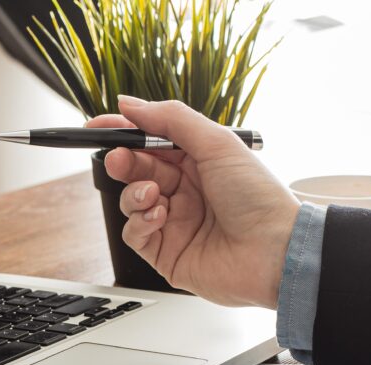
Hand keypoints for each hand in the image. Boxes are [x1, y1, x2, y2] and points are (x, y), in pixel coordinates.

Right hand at [86, 96, 299, 307]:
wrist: (274, 251)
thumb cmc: (258, 198)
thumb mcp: (216, 143)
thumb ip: (171, 119)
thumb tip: (130, 104)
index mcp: (198, 162)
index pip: (150, 142)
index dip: (123, 133)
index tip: (96, 127)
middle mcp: (185, 191)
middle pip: (137, 171)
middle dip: (124, 162)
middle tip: (119, 160)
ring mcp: (174, 223)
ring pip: (131, 202)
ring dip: (134, 194)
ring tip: (153, 195)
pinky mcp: (166, 254)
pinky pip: (135, 234)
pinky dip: (140, 222)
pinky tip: (159, 217)